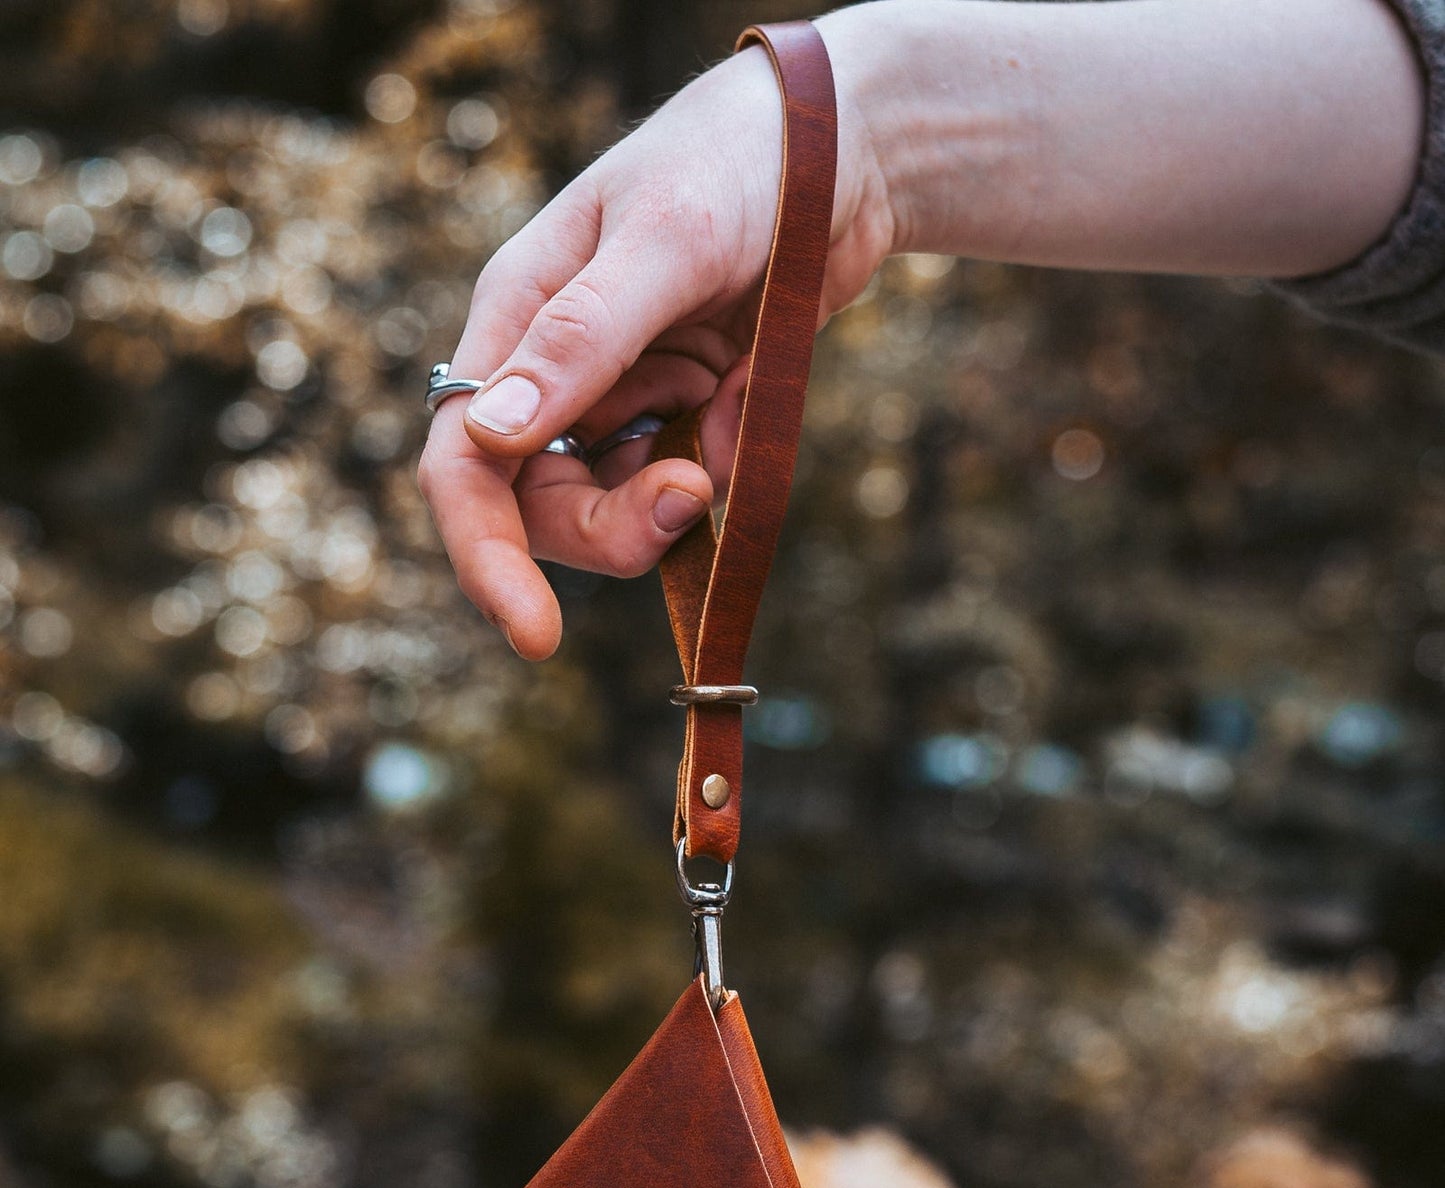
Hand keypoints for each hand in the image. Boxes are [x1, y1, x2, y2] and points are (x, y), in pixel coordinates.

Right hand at [417, 27, 893, 658]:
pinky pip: (685, 481)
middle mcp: (556, 370)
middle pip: (543, 507)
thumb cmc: (736, 162)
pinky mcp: (683, 408)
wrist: (841, 148)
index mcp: (520, 320)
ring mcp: (622, 394)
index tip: (535, 633)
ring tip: (726, 418)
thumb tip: (492, 436)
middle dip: (610, 531)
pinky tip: (744, 394)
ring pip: (613, 506)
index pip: (465, 461)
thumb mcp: (662, 242)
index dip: (486, 555)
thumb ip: (581, 340)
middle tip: (690, 495)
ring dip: (668, 501)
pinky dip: (718, 467)